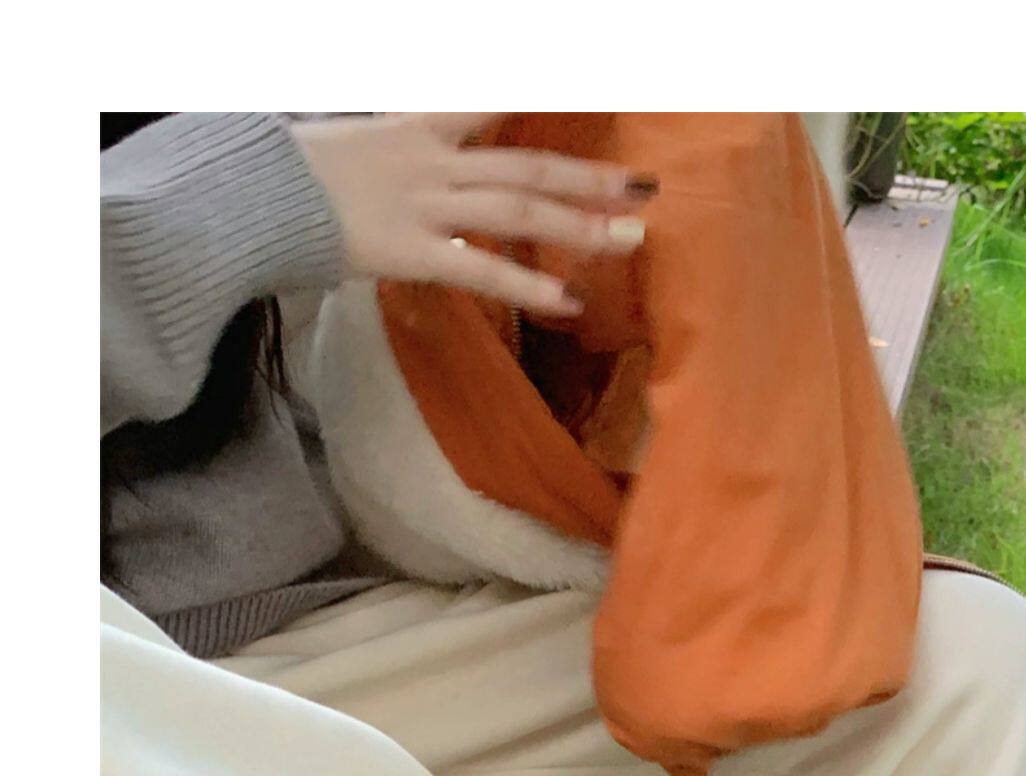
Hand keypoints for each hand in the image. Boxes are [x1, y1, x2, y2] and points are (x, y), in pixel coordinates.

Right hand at [293, 113, 652, 316]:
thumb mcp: (361, 142)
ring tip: (629, 239)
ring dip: (578, 227)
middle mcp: (433, 160)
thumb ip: (408, 149)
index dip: (545, 98)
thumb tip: (433, 161)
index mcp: (420, 126)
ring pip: (518, 213)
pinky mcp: (412, 252)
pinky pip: (482, 270)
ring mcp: (426, 205)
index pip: (494, 103)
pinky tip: (570, 301)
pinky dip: (529, 288)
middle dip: (590, 179)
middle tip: (644, 188)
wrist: (252, 194)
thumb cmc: (296, 174)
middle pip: (527, 167)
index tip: (597, 95)